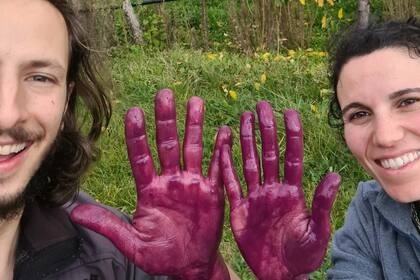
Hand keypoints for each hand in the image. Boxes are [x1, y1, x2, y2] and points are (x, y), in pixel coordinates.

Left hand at [71, 89, 230, 278]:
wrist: (189, 265)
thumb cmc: (160, 255)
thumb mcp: (132, 243)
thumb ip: (107, 224)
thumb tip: (74, 212)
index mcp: (149, 189)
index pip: (140, 157)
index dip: (137, 135)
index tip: (133, 112)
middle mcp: (169, 180)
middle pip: (167, 144)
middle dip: (166, 120)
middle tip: (164, 94)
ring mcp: (191, 183)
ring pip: (192, 148)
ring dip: (194, 125)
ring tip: (195, 101)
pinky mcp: (211, 191)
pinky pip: (216, 167)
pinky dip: (221, 149)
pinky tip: (223, 130)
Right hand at [221, 101, 339, 279]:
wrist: (281, 274)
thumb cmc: (303, 256)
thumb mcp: (317, 231)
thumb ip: (322, 203)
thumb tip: (334, 175)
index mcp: (293, 192)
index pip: (292, 157)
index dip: (291, 135)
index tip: (289, 112)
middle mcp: (272, 189)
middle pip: (268, 153)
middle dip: (265, 128)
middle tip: (260, 105)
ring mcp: (255, 197)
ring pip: (248, 162)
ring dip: (245, 140)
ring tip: (241, 118)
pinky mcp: (239, 209)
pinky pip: (231, 184)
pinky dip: (225, 166)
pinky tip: (221, 148)